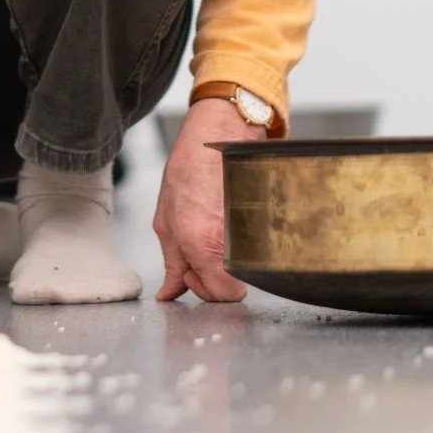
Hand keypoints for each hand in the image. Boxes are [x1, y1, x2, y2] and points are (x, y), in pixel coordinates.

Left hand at [153, 98, 258, 302]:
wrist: (218, 138)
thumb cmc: (188, 171)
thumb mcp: (165, 222)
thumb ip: (171, 264)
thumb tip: (169, 293)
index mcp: (202, 243)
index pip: (223, 294)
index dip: (205, 289)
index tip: (192, 271)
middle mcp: (231, 241)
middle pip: (236, 287)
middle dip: (215, 278)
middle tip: (199, 253)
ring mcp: (253, 231)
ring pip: (245, 268)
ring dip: (227, 260)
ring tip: (212, 232)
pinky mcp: (266, 222)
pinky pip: (256, 248)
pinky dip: (240, 243)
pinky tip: (226, 222)